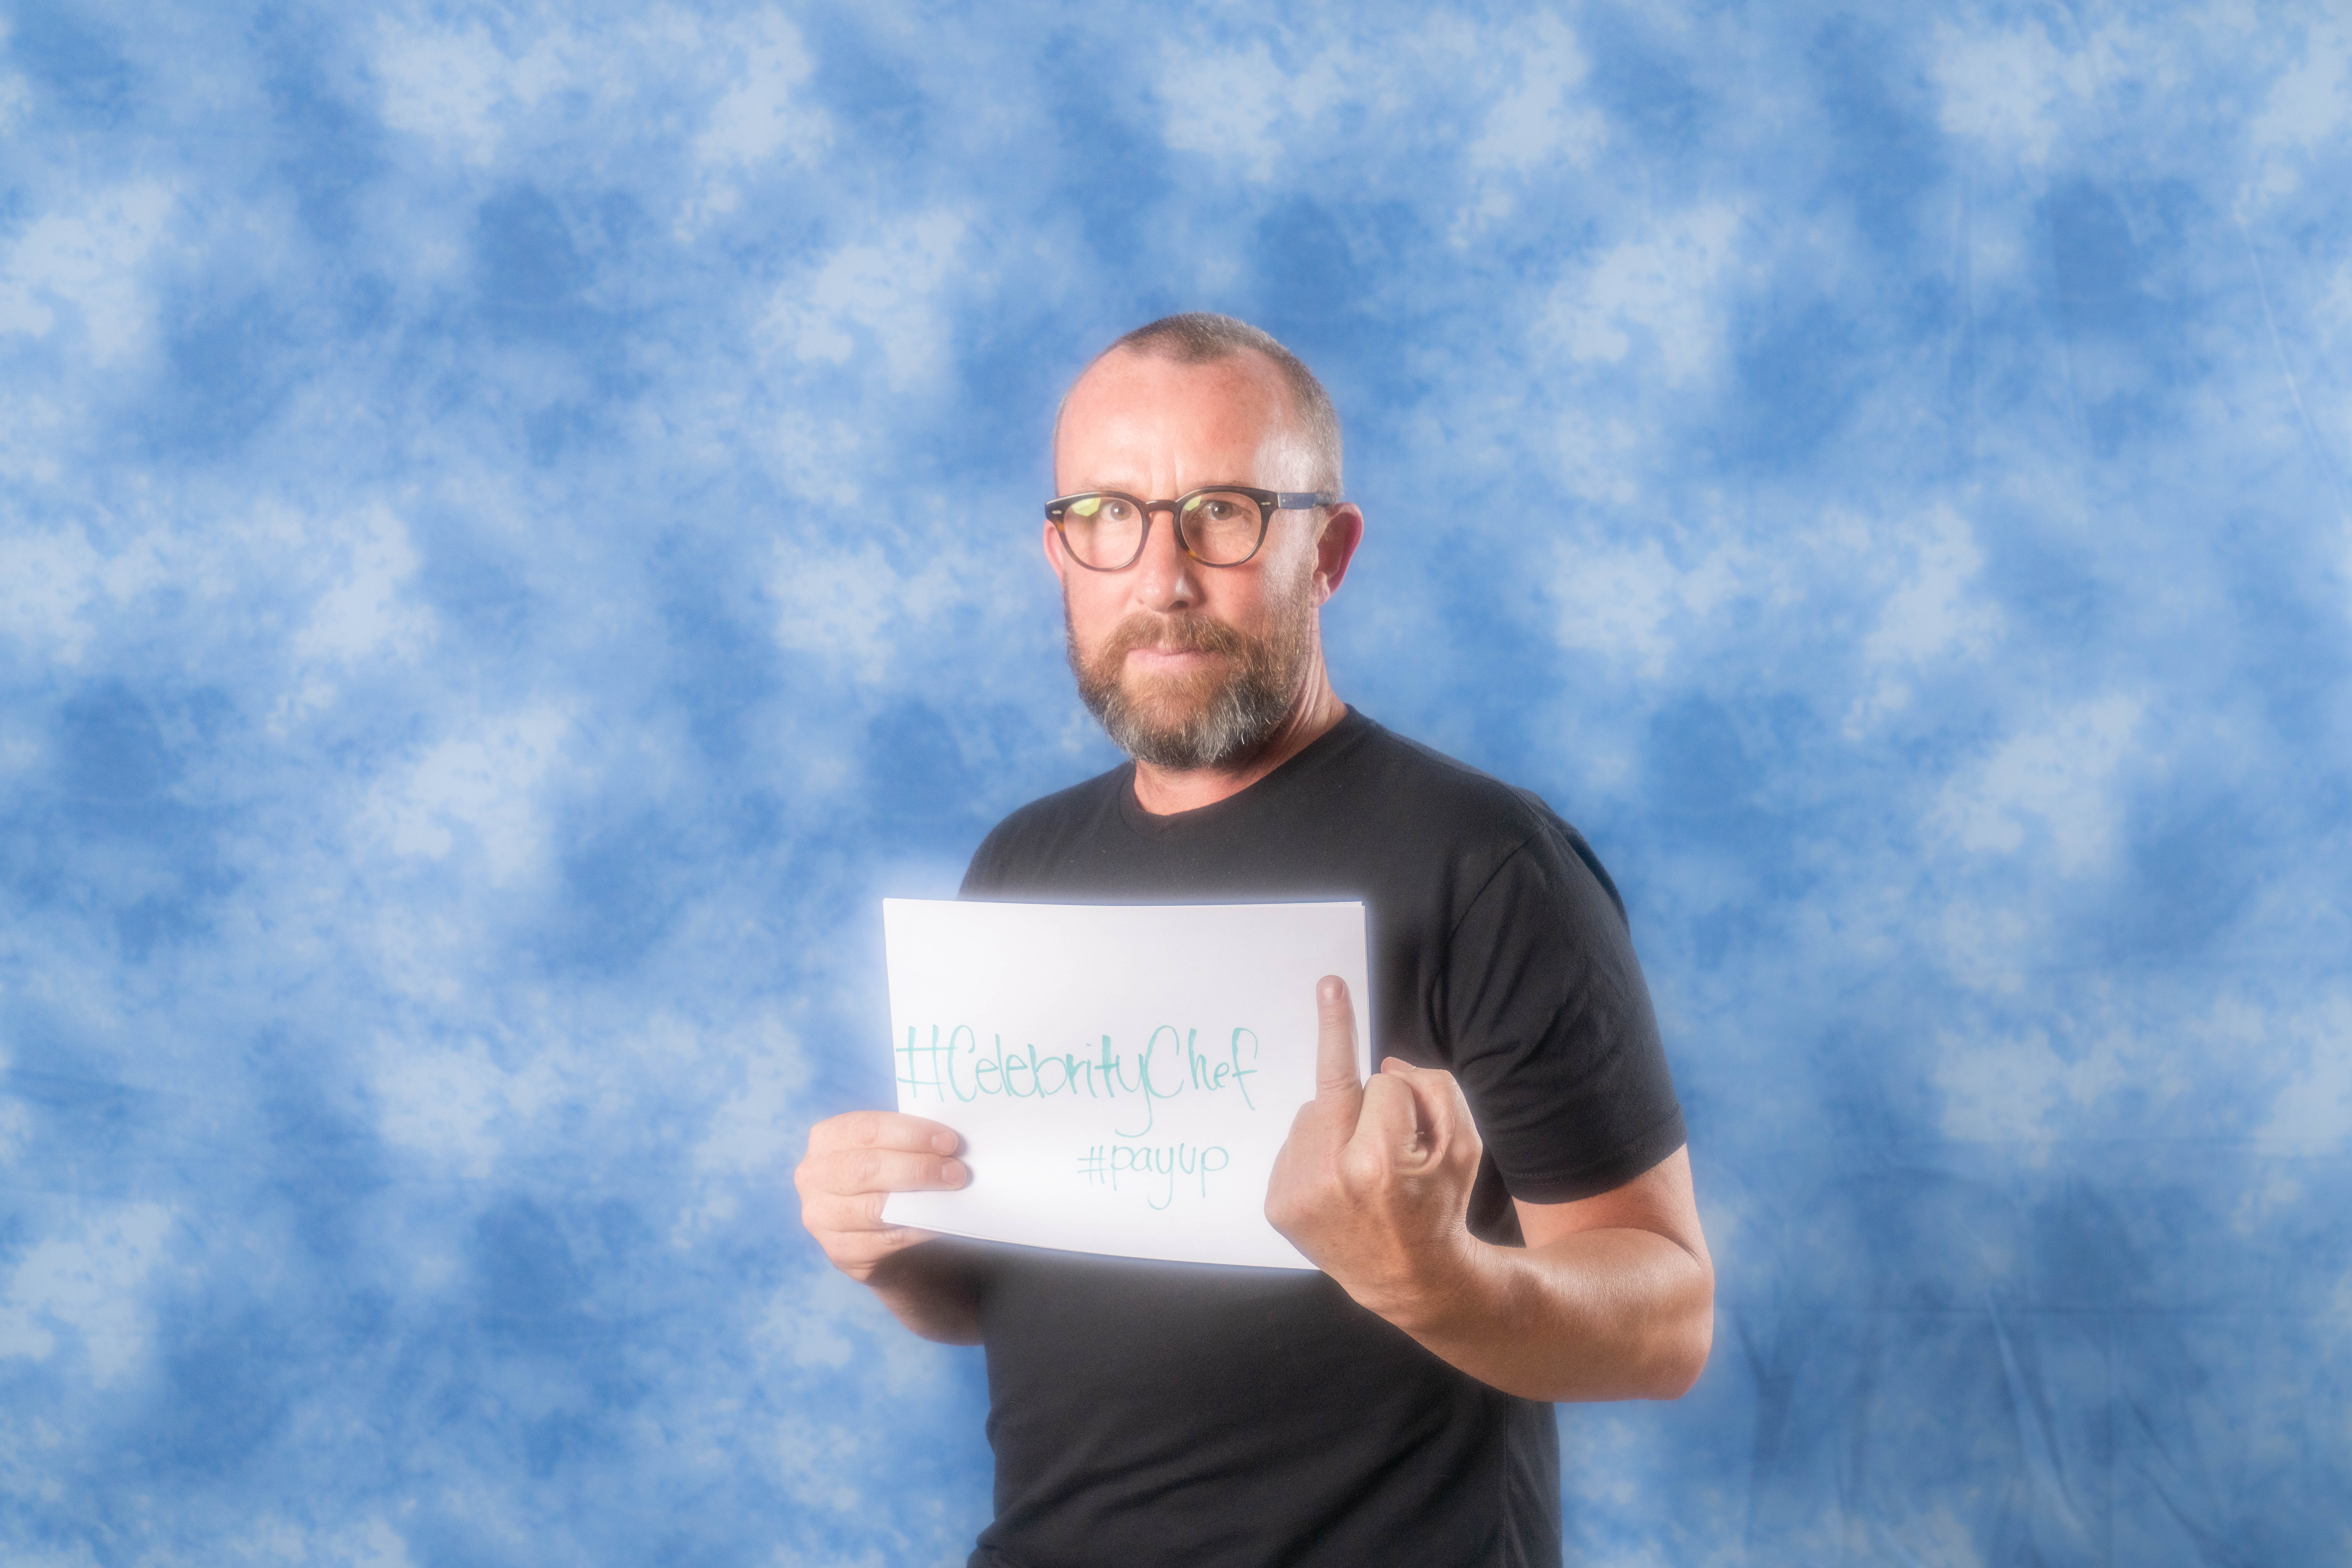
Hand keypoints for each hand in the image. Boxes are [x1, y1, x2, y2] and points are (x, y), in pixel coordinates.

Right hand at [794, 1111, 968, 1283]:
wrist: (872, 1232)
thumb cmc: (885, 1178)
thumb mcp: (886, 1150)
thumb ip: (905, 1143)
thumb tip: (948, 1144)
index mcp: (826, 1138)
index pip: (868, 1130)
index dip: (911, 1134)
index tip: (949, 1141)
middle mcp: (814, 1176)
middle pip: (868, 1168)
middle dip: (919, 1167)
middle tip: (957, 1171)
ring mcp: (821, 1217)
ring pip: (875, 1207)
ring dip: (921, 1200)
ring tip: (952, 1193)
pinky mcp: (840, 1251)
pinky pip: (885, 1240)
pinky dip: (918, 1229)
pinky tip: (940, 1221)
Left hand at [1264, 976, 1483, 1323]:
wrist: (1409, 1279)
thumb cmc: (1439, 1206)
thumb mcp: (1463, 1145)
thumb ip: (1434, 1089)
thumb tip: (1383, 1063)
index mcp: (1376, 1163)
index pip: (1383, 1084)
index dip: (1404, 1098)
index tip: (1331, 984)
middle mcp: (1328, 1177)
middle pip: (1338, 1091)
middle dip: (1366, 1105)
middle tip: (1386, 1143)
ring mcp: (1297, 1193)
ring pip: (1310, 1115)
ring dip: (1337, 1127)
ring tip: (1363, 1172)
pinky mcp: (1278, 1204)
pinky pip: (1293, 1145)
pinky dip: (1317, 1152)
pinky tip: (1340, 1184)